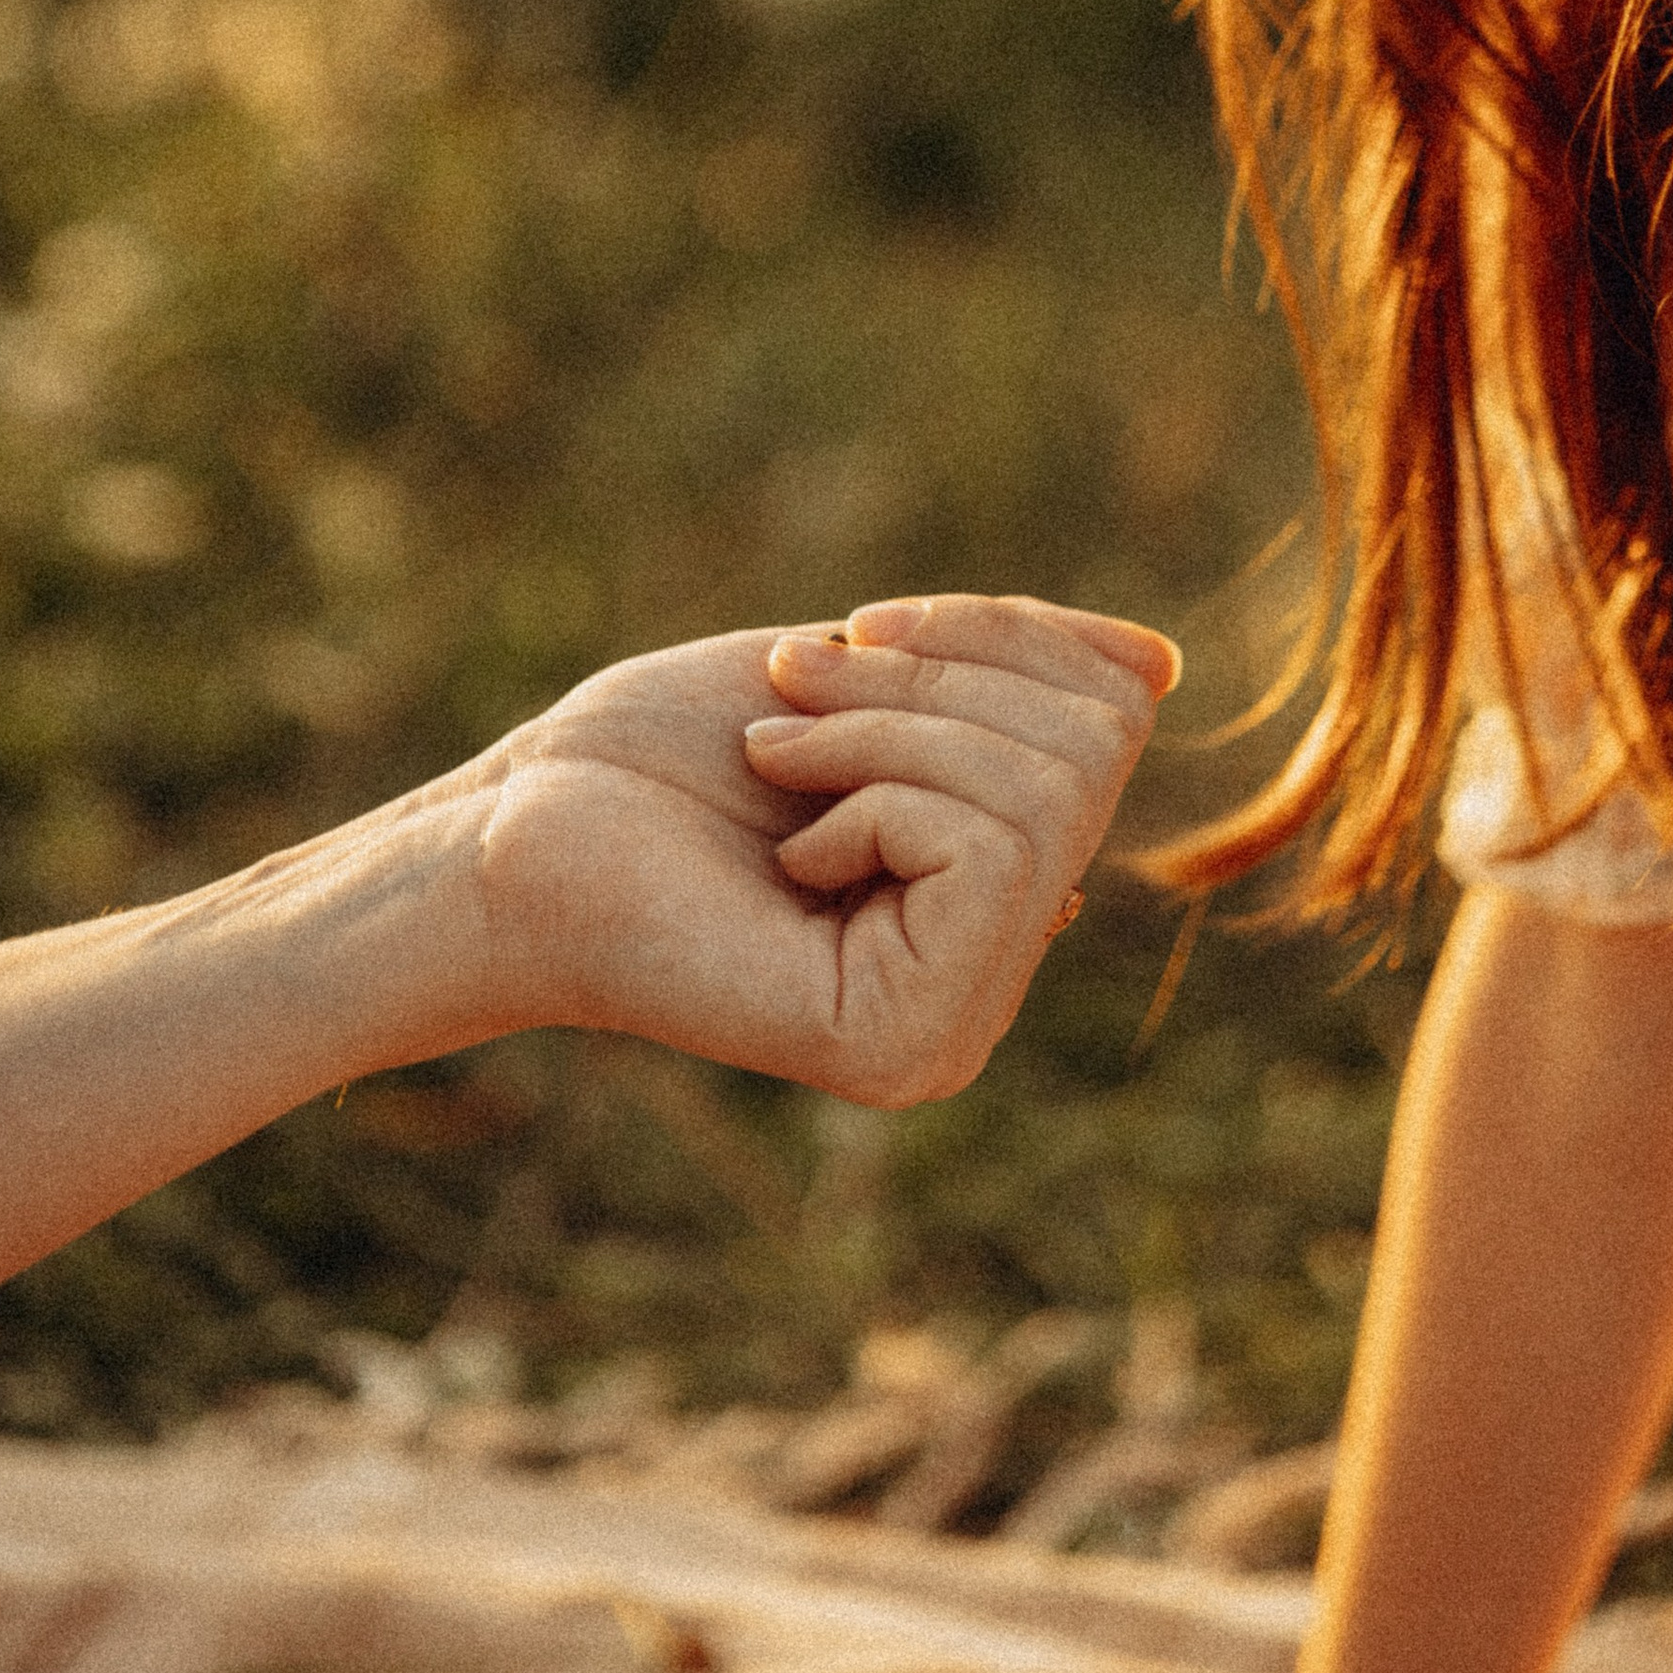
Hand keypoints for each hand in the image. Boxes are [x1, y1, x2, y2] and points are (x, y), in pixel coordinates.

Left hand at [468, 594, 1177, 1103]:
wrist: (512, 837)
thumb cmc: (661, 760)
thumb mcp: (865, 677)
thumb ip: (1007, 676)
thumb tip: (1159, 665)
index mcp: (993, 892)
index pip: (1110, 713)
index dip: (1003, 632)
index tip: (856, 634)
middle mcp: (996, 976)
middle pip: (1094, 747)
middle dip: (936, 682)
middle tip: (796, 703)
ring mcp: (960, 1023)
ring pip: (1047, 789)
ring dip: (887, 730)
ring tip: (780, 766)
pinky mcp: (908, 1040)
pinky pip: (988, 846)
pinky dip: (876, 796)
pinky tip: (789, 852)